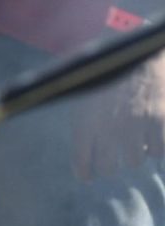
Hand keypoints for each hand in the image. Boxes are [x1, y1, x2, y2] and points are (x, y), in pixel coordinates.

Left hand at [73, 49, 164, 179]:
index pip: (81, 161)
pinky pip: (158, 152)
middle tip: (111, 156)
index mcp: (86, 120)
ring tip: (132, 135)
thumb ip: (80, 117)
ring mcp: (136, 128)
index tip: (86, 174)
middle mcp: (110, 129)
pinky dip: (156, 146)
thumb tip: (70, 136)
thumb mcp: (82, 89)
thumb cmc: (106, 69)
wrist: (136, 50)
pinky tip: (151, 132)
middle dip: (108, 164)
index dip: (84, 171)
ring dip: (133, 152)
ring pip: (135, 160)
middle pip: (108, 168)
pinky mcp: (159, 124)